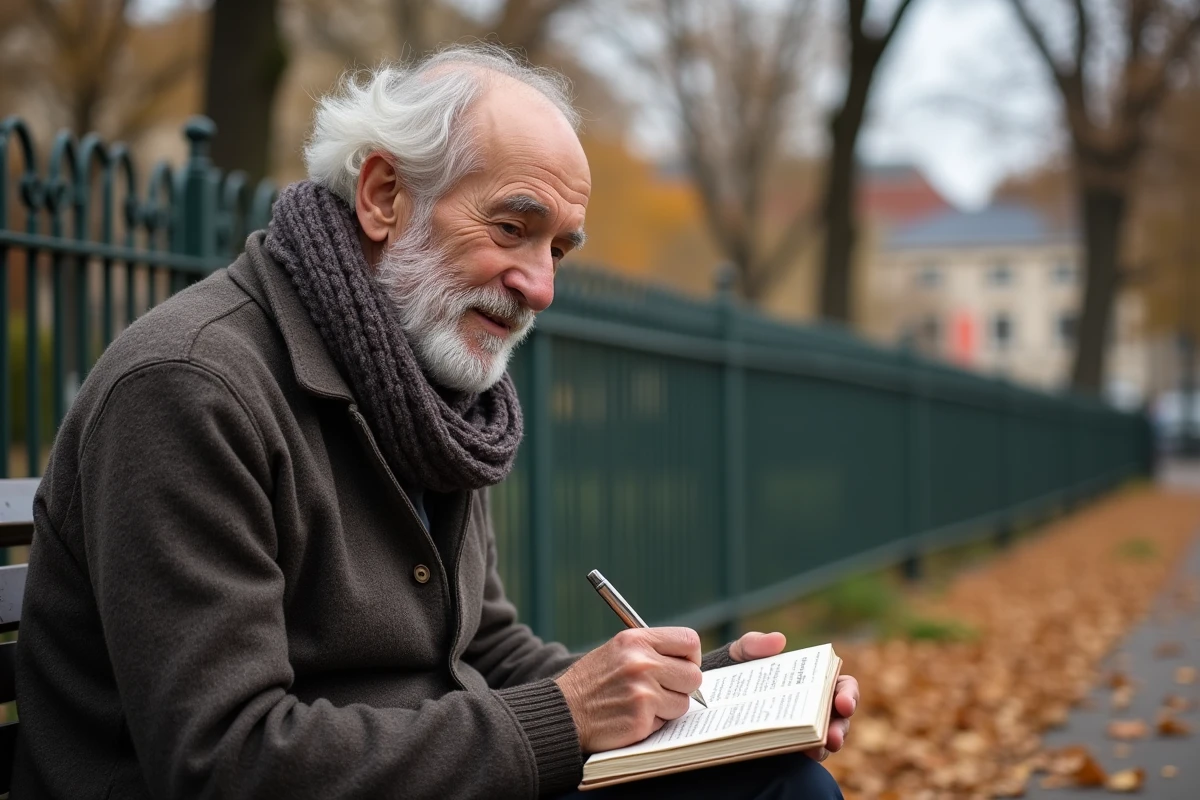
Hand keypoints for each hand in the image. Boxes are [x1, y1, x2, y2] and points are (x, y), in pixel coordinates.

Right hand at [555, 627, 702, 753]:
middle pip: (693, 675)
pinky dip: (653, 723)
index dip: (691, 657)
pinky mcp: (640, 719)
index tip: (682, 666)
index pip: (689, 641)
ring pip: (683, 702)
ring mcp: (642, 692)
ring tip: (641, 705)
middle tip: (663, 691)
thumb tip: (690, 664)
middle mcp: (641, 662)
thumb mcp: (618, 651)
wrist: (564, 711)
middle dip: (682, 686)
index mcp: (636, 640)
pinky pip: (667, 722)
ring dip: (667, 708)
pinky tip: (632, 717)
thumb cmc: (593, 682)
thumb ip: (651, 651)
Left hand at [728, 631, 858, 762]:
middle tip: (835, 734)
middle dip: (842, 726)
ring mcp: (802, 728)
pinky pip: (806, 752)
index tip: (843, 702)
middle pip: (839, 717)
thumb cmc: (730, 672)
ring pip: (827, 739)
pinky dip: (809, 752)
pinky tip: (804, 752)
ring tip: (820, 747)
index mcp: (809, 679)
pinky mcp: (788, 747)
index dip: (847, 694)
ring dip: (828, 744)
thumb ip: (754, 643)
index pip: (840, 686)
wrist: (707, 700)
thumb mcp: (738, 654)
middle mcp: (811, 704)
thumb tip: (779, 640)